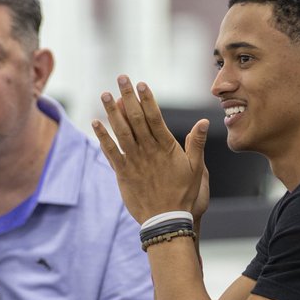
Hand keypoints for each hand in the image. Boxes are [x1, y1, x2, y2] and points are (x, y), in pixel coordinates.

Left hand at [91, 75, 209, 223]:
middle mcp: (148, 151)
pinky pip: (110, 152)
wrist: (167, 220)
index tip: (141, 84)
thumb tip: (204, 121)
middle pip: (136, 118)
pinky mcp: (123, 173)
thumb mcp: (197, 169)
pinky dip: (102, 137)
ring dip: (112, 112)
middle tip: (121, 78)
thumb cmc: (184, 195)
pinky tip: (95, 123)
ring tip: (105, 94)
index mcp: (166, 147)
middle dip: (128, 97)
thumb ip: (196, 144)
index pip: (155, 117)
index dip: (147, 99)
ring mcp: (134, 161)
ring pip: (121, 132)